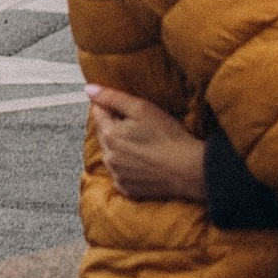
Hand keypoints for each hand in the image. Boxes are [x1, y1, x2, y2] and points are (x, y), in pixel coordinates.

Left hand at [87, 86, 208, 203]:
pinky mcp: (127, 188)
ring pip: (112, 153)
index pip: (98, 112)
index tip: (125, 106)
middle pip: (104, 133)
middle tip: (140, 124)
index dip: (110, 105)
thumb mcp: (141, 108)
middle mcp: (109, 157)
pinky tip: (145, 160)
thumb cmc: (169, 138)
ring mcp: (117, 174)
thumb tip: (89, 89)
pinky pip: (120, 172)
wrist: (188, 170)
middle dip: (116, 126)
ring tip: (145, 143)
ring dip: (121, 146)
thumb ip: (112, 97)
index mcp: (109, 135)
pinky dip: (128, 165)